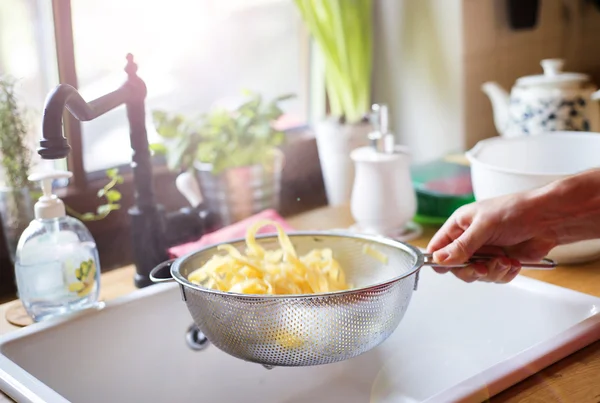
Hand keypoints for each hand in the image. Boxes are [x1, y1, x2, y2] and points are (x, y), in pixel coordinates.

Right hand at [426, 192, 556, 283]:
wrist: (548, 219)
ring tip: (505, 260)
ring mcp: (485, 253)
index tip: (450, 266)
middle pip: (456, 267)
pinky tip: (513, 262)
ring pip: (476, 275)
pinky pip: (494, 278)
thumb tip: (439, 259)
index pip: (437, 247)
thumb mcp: (484, 226)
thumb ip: (462, 245)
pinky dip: (504, 274)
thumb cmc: (515, 211)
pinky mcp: (500, 263)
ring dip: (492, 271)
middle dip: (471, 270)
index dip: (439, 260)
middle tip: (483, 267)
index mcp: (458, 226)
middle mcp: (469, 240)